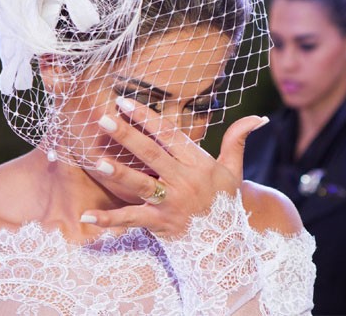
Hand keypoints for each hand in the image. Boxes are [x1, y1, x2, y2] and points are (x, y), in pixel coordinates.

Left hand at [80, 96, 267, 237]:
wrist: (225, 243)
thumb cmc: (225, 201)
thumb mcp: (234, 169)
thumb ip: (238, 140)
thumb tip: (258, 117)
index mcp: (197, 163)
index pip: (169, 134)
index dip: (147, 117)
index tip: (125, 102)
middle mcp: (183, 180)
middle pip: (151, 154)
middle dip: (127, 135)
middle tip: (104, 119)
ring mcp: (170, 202)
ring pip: (141, 185)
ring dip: (118, 173)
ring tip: (97, 161)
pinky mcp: (159, 223)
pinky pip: (131, 220)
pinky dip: (109, 219)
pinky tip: (87, 216)